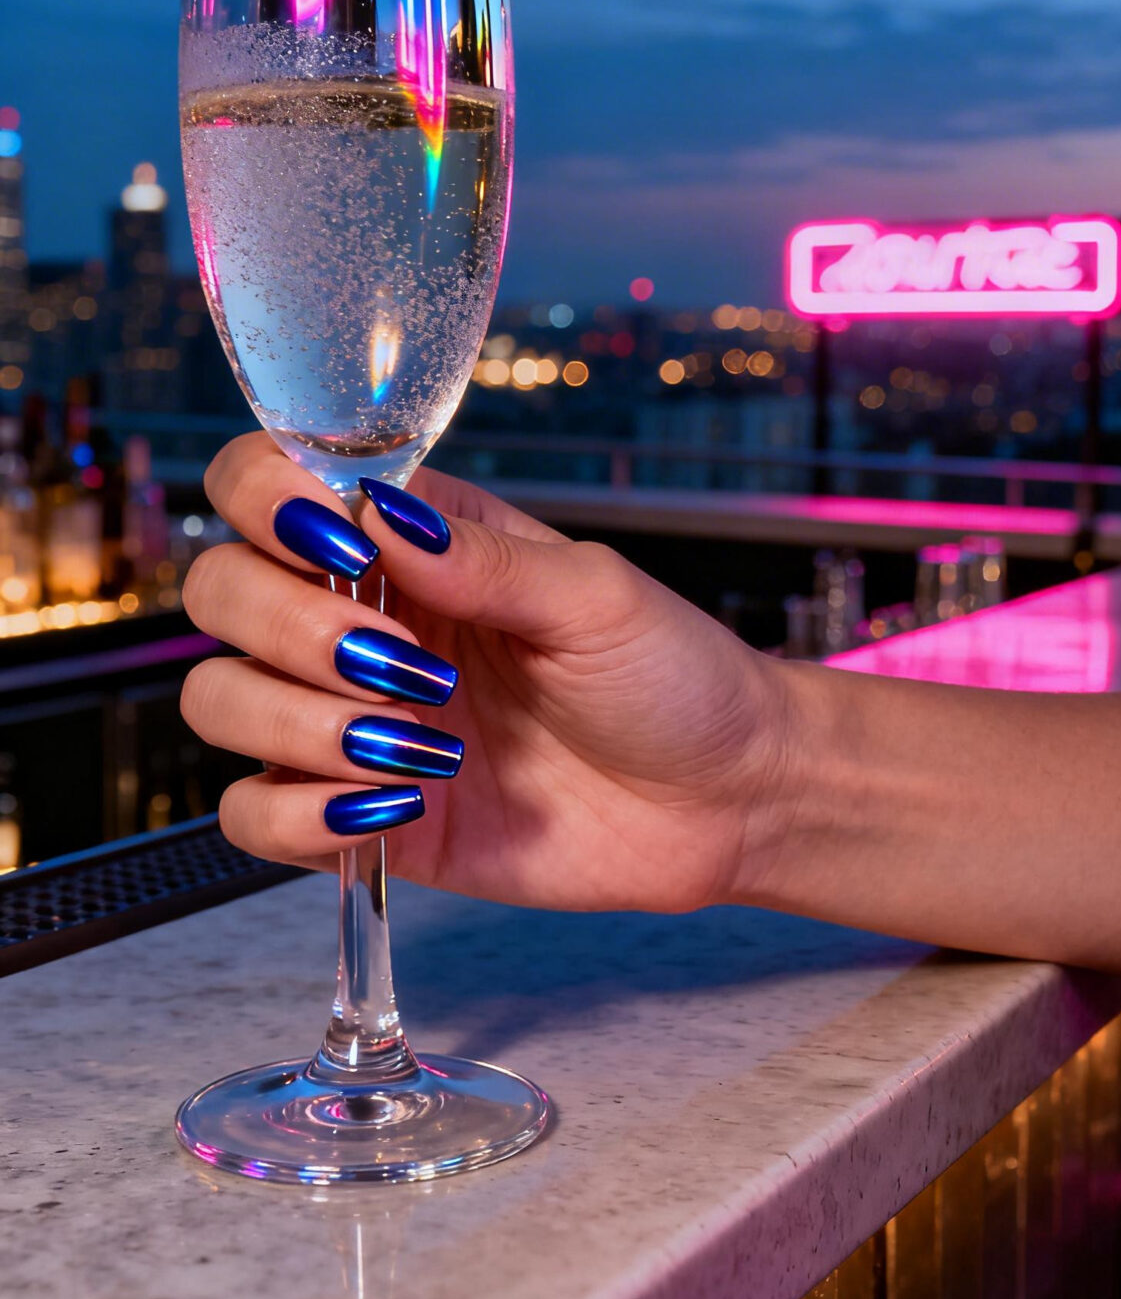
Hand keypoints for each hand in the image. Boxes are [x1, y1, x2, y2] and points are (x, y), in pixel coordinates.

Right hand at [180, 433, 799, 913]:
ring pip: (218, 700)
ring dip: (298, 722)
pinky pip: (252, 814)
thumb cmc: (673, 677)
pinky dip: (298, 815)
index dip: (265, 501)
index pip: (264, 483)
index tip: (333, 545)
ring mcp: (349, 719)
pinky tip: (394, 806)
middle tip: (399, 662)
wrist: (724, 802)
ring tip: (418, 743)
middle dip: (290, 626)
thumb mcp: (594, 597)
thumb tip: (376, 512)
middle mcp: (361, 619)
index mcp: (410, 541)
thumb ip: (482, 559)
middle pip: (220, 591)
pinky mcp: (359, 814)